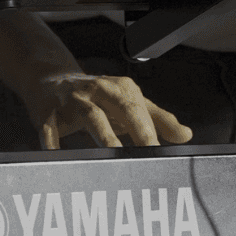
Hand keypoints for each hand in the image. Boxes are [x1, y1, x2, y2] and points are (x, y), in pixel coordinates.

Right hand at [26, 72, 192, 149]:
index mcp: (122, 90)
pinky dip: (53, 141)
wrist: (53, 80)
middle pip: (123, 107)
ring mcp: (74, 100)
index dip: (153, 133)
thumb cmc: (97, 97)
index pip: (142, 111)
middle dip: (137, 129)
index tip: (164, 156)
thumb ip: (157, 119)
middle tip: (149, 153)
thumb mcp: (128, 104)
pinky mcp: (48, 111)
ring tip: (114, 154)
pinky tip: (57, 155)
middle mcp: (100, 90)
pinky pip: (50, 127)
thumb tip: (186, 135)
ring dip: (104, 135)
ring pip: (91, 115)